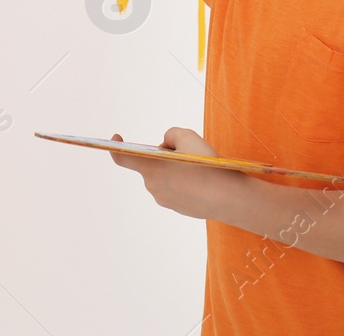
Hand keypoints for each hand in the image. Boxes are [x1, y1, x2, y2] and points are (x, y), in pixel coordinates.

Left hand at [109, 128, 240, 220]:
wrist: (227, 197)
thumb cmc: (206, 164)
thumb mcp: (186, 135)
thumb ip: (169, 135)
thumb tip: (165, 147)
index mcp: (150, 167)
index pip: (122, 158)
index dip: (115, 146)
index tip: (116, 137)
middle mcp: (152, 185)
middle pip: (151, 165)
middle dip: (163, 156)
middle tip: (185, 152)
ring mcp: (164, 199)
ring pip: (164, 177)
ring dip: (174, 170)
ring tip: (197, 167)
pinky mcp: (178, 208)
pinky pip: (176, 189)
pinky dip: (184, 183)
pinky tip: (201, 180)